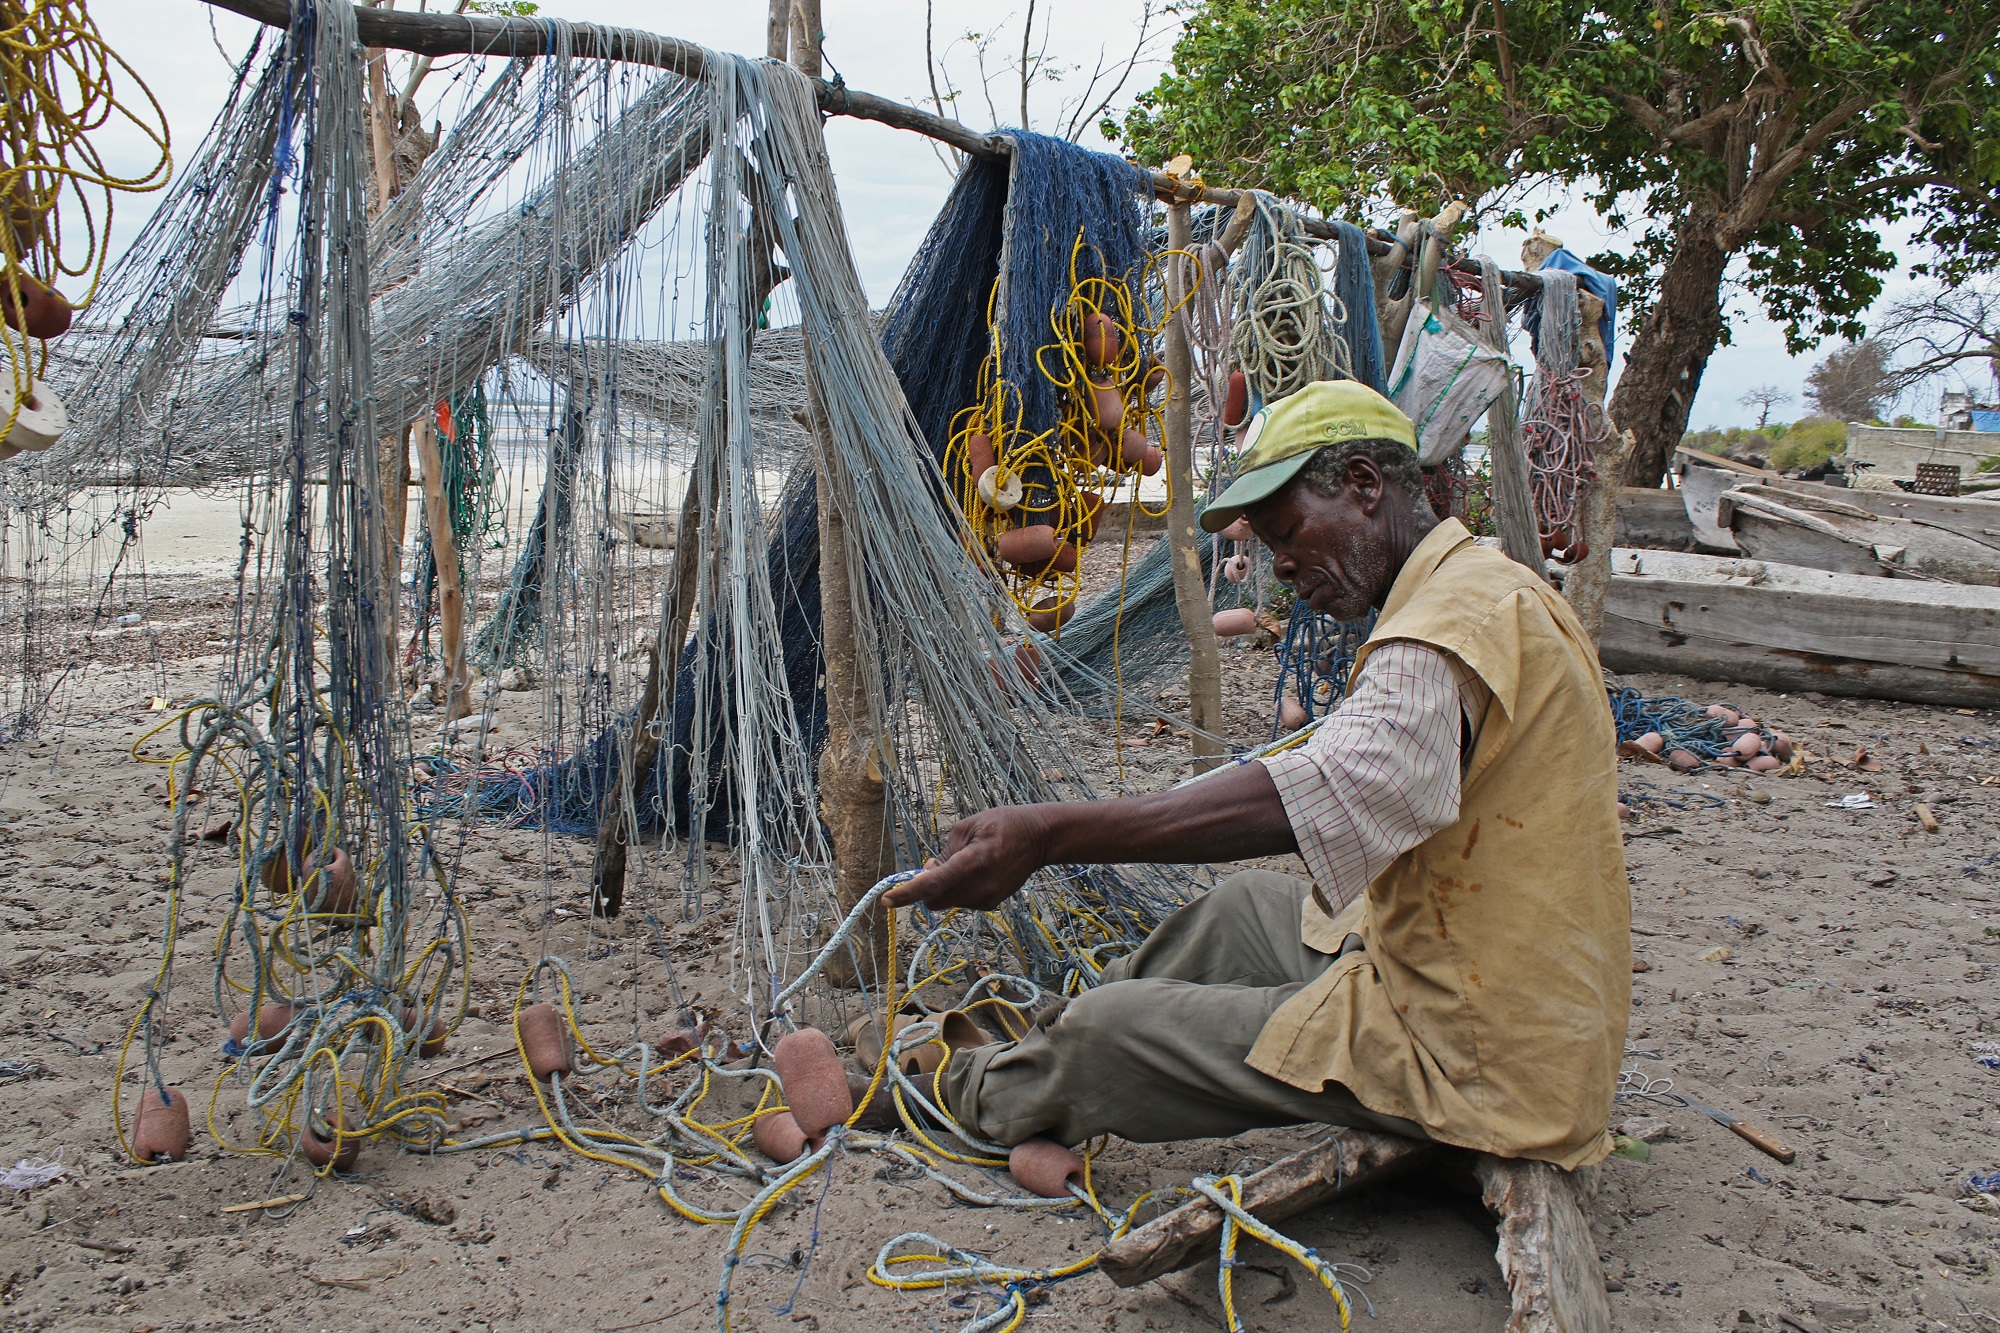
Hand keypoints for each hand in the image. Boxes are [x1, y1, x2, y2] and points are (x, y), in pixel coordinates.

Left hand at [882, 804, 1052, 911]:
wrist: (1039, 839)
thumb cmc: (1003, 824)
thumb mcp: (968, 826)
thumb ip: (946, 851)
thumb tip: (930, 872)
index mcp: (973, 861)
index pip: (933, 883)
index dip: (907, 893)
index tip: (887, 900)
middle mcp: (979, 885)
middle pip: (935, 900)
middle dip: (924, 888)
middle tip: (933, 864)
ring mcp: (987, 898)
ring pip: (947, 901)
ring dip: (942, 888)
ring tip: (961, 863)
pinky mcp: (991, 904)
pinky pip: (961, 901)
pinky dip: (957, 890)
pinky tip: (974, 872)